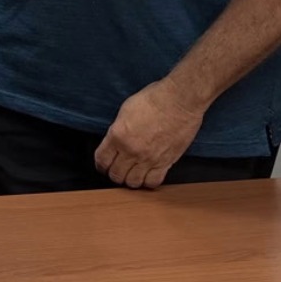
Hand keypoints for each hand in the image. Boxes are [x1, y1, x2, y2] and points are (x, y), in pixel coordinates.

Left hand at [93, 80, 207, 188]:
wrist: (179, 101)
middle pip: (116, 175)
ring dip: (130, 180)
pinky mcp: (166, 162)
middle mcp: (131, 151)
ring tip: (132, 174)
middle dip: (114, 174)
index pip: (102, 160)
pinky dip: (148, 182)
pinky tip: (148, 175)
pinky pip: (153, 181)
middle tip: (117, 170)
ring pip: (133, 182)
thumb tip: (115, 141)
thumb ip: (118, 130)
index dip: (101, 165)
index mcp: (117, 136)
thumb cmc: (155, 99)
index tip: (103, 165)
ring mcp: (149, 159)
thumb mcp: (125, 111)